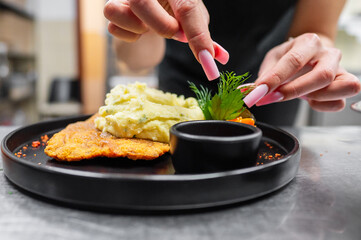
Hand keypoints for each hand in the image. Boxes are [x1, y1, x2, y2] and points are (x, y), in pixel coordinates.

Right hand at [104, 0, 228, 79]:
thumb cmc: (174, 4)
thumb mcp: (192, 13)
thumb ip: (202, 33)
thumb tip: (222, 58)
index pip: (187, 8)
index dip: (198, 37)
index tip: (208, 61)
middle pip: (142, 2)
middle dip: (161, 26)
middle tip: (173, 32)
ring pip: (118, 12)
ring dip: (139, 29)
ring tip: (151, 26)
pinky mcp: (111, 6)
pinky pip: (113, 28)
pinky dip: (129, 35)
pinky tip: (139, 29)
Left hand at [243, 33, 360, 111]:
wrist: (310, 54)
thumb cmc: (291, 56)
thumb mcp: (274, 59)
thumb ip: (265, 75)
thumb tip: (251, 92)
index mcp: (309, 43)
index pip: (294, 61)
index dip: (275, 78)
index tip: (259, 91)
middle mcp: (328, 54)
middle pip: (322, 75)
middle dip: (294, 91)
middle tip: (272, 98)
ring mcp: (340, 70)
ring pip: (340, 88)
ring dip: (314, 98)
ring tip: (295, 97)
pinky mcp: (345, 85)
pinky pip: (338, 103)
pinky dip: (322, 106)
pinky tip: (309, 100)